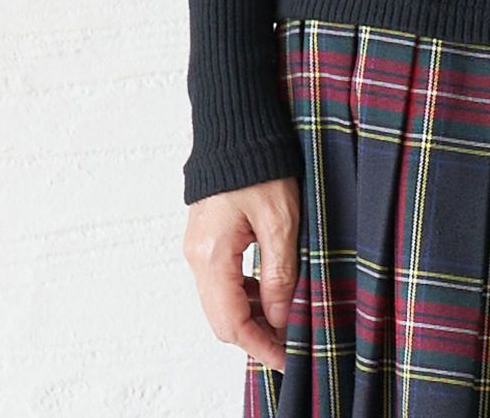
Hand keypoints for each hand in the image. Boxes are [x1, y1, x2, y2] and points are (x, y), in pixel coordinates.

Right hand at [183, 176, 300, 372]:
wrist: (235, 129)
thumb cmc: (258, 165)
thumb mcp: (280, 221)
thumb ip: (279, 273)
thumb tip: (280, 316)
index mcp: (211, 255)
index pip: (232, 323)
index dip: (261, 346)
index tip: (287, 359)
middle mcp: (197, 256)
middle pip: (223, 318)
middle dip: (257, 335)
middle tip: (292, 342)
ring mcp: (198, 247)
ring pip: (222, 300)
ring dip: (253, 314)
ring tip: (288, 316)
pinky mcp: (206, 238)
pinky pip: (222, 280)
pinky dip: (246, 293)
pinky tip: (271, 289)